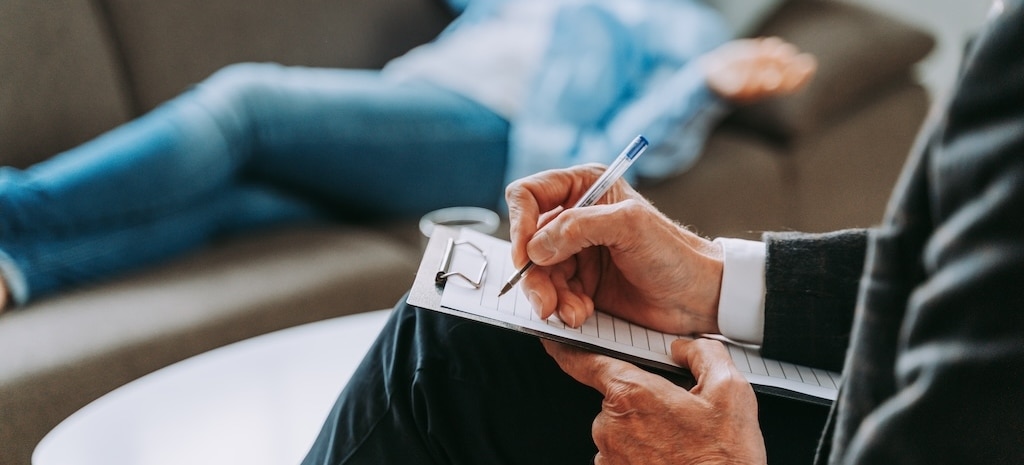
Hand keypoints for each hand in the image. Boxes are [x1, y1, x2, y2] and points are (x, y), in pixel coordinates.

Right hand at [505, 164, 722, 334]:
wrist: (699, 298)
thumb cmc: (674, 254)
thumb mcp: (629, 226)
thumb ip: (579, 226)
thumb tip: (536, 246)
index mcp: (584, 188)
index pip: (529, 195)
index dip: (520, 224)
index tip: (525, 256)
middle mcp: (575, 217)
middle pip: (527, 242)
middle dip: (534, 275)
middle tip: (546, 301)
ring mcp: (575, 252)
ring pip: (537, 273)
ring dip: (550, 297)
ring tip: (574, 313)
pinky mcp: (580, 283)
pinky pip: (553, 294)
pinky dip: (562, 308)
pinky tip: (581, 314)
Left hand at [543, 338, 765, 464]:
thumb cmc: (724, 458)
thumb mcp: (730, 391)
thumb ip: (703, 354)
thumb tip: (684, 348)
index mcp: (632, 394)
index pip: (585, 362)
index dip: (568, 349)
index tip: (556, 342)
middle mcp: (611, 426)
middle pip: (615, 399)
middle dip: (642, 402)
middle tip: (678, 417)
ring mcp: (610, 457)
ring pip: (620, 430)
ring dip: (643, 432)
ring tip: (679, 445)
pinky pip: (622, 456)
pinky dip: (642, 455)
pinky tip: (670, 460)